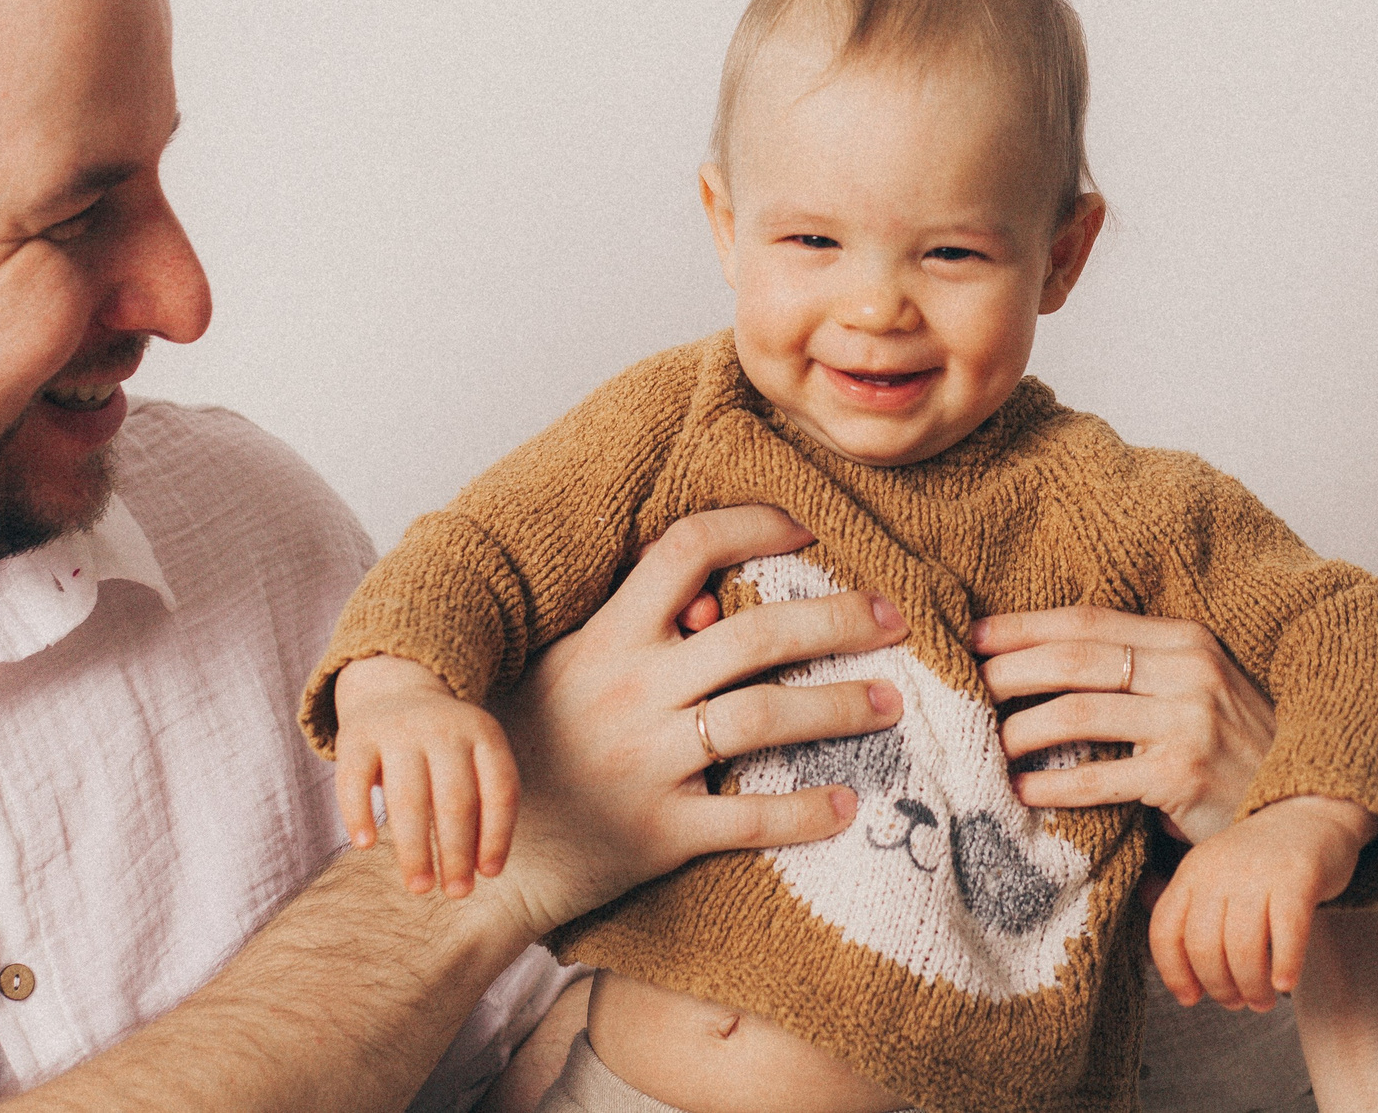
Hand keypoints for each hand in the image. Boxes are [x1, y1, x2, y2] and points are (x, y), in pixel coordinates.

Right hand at [333, 655, 518, 897]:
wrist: (396, 689)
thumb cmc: (446, 746)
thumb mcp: (476, 754)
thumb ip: (483, 801)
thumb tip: (483, 870)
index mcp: (484, 733)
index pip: (499, 789)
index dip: (497, 835)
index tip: (490, 874)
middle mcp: (444, 728)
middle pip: (455, 799)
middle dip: (457, 852)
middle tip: (456, 893)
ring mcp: (399, 730)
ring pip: (408, 797)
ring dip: (414, 848)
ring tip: (419, 887)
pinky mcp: (356, 737)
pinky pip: (355, 780)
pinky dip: (358, 813)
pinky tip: (364, 846)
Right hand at [483, 505, 908, 938]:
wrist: (482, 852)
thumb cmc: (531, 745)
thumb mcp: (562, 665)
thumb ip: (631, 625)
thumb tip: (717, 591)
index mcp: (606, 637)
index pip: (686, 549)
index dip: (755, 525)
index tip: (810, 529)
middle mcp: (631, 690)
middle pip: (755, 636)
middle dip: (839, 620)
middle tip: (896, 617)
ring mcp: (646, 762)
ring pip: (764, 718)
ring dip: (839, 706)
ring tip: (890, 701)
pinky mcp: (658, 832)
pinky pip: (747, 818)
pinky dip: (804, 812)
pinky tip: (848, 806)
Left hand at [971, 607, 1274, 844]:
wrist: (1298, 803)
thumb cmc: (1229, 745)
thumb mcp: (1192, 687)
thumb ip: (1135, 668)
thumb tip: (1042, 660)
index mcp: (1183, 639)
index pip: (1087, 621)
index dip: (1024, 627)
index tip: (973, 638)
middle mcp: (1189, 669)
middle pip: (1074, 660)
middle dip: (1009, 672)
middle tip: (965, 691)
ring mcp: (1190, 721)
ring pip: (1078, 713)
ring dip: (1021, 730)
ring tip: (990, 746)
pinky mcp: (1185, 776)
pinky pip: (1098, 777)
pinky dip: (1051, 785)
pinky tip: (1023, 792)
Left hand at [1149, 794, 1377, 1011]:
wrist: (1312, 815)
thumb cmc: (1261, 862)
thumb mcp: (1215, 876)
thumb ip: (1194, 916)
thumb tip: (1179, 982)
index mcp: (1192, 872)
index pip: (1165, 931)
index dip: (1174, 974)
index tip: (1190, 998)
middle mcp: (1218, 870)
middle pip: (1203, 947)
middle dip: (1219, 987)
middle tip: (1237, 1003)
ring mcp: (1257, 873)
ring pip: (1242, 948)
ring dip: (1252, 987)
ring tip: (1262, 1000)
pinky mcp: (1297, 878)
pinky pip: (1287, 935)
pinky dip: (1285, 967)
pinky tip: (1286, 984)